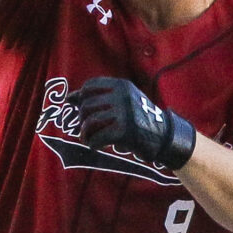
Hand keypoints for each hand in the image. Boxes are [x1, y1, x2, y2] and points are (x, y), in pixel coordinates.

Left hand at [76, 76, 194, 171]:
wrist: (164, 136)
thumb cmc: (139, 118)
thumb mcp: (123, 101)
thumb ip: (99, 97)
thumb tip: (68, 98)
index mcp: (122, 86)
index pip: (90, 86)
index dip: (81, 98)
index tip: (80, 109)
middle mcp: (122, 97)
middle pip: (87, 105)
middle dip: (82, 119)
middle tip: (86, 128)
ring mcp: (123, 113)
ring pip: (89, 121)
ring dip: (85, 133)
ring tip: (87, 138)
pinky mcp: (124, 131)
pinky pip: (98, 137)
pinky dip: (92, 143)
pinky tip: (95, 146)